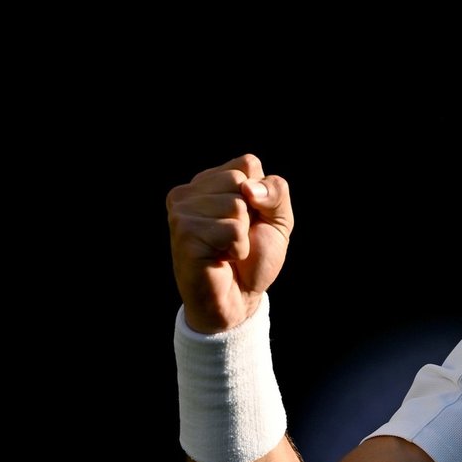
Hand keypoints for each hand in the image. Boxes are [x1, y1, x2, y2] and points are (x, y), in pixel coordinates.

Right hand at [166, 153, 293, 333]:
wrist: (239, 299)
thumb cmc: (255, 257)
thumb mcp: (278, 218)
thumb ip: (275, 191)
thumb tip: (247, 188)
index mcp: (209, 181)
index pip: (248, 163)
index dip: (261, 195)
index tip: (250, 220)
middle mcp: (190, 192)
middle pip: (240, 180)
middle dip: (252, 215)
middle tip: (236, 238)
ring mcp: (182, 211)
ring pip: (236, 205)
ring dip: (243, 235)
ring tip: (227, 249)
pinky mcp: (184, 233)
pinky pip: (231, 230)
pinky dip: (237, 248)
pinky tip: (222, 258)